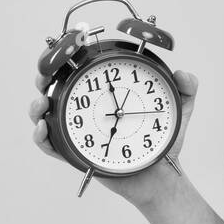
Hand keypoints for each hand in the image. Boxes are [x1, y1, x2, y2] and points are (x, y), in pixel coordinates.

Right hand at [29, 69, 199, 208]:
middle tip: (46, 75)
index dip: (66, 55)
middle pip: (55, 86)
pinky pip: (50, 144)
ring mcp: (78, 129)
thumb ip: (186, 88)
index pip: (81, 67)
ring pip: (45, 113)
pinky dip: (41, 136)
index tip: (65, 47)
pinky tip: (44, 128)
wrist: (160, 175)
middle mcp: (88, 107)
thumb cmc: (163, 140)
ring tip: (43, 103)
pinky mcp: (75, 152)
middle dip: (44, 75)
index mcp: (106, 92)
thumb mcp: (179, 109)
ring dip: (37, 106)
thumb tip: (183, 74)